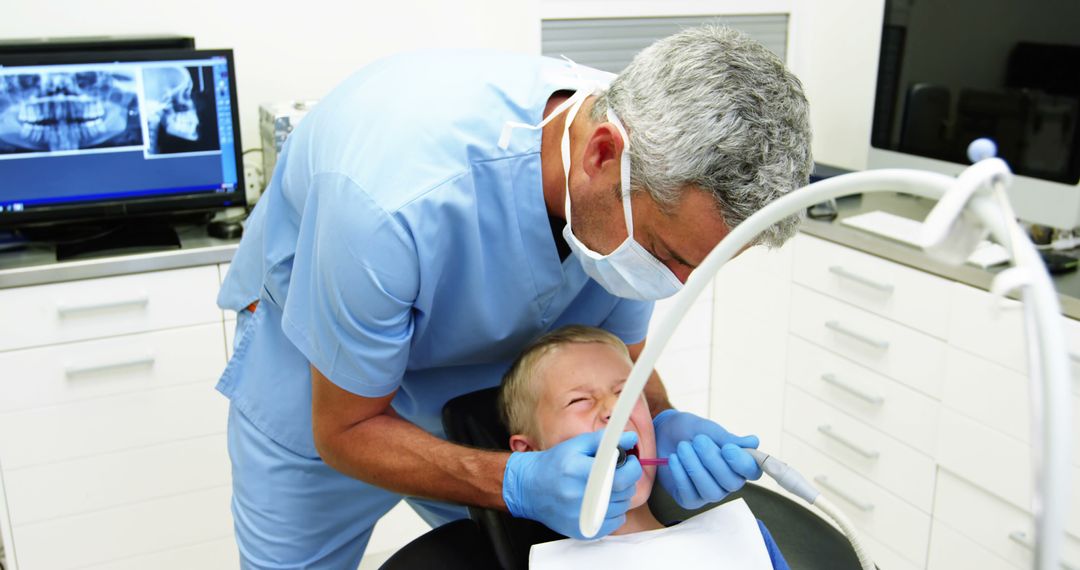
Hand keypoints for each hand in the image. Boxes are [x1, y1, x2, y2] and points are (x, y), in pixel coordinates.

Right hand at [503, 430, 642, 538]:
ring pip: (622, 507)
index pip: (619, 475)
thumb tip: (631, 438)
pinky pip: (615, 522)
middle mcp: (578, 496)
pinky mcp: (582, 531)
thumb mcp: (576, 445)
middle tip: (616, 471)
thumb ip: (605, 440)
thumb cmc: (554, 464)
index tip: (629, 461)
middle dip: (627, 478)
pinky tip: (601, 501)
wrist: (529, 488)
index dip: (631, 467)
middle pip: (623, 492)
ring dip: (621, 495)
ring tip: (605, 486)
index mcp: (578, 471)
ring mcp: (580, 517)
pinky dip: (614, 511)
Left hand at [652, 409, 761, 508]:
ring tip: (682, 447)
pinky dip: (681, 476)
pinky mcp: (689, 499)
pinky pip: (690, 495)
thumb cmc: (690, 431)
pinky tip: (674, 459)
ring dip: (696, 468)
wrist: (663, 433)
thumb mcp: (708, 430)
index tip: (727, 448)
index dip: (742, 463)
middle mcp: (727, 482)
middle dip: (713, 461)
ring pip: (711, 491)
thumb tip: (754, 441)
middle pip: (731, 483)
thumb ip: (728, 439)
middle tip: (698, 441)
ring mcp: (709, 492)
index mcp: (737, 464)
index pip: (752, 471)